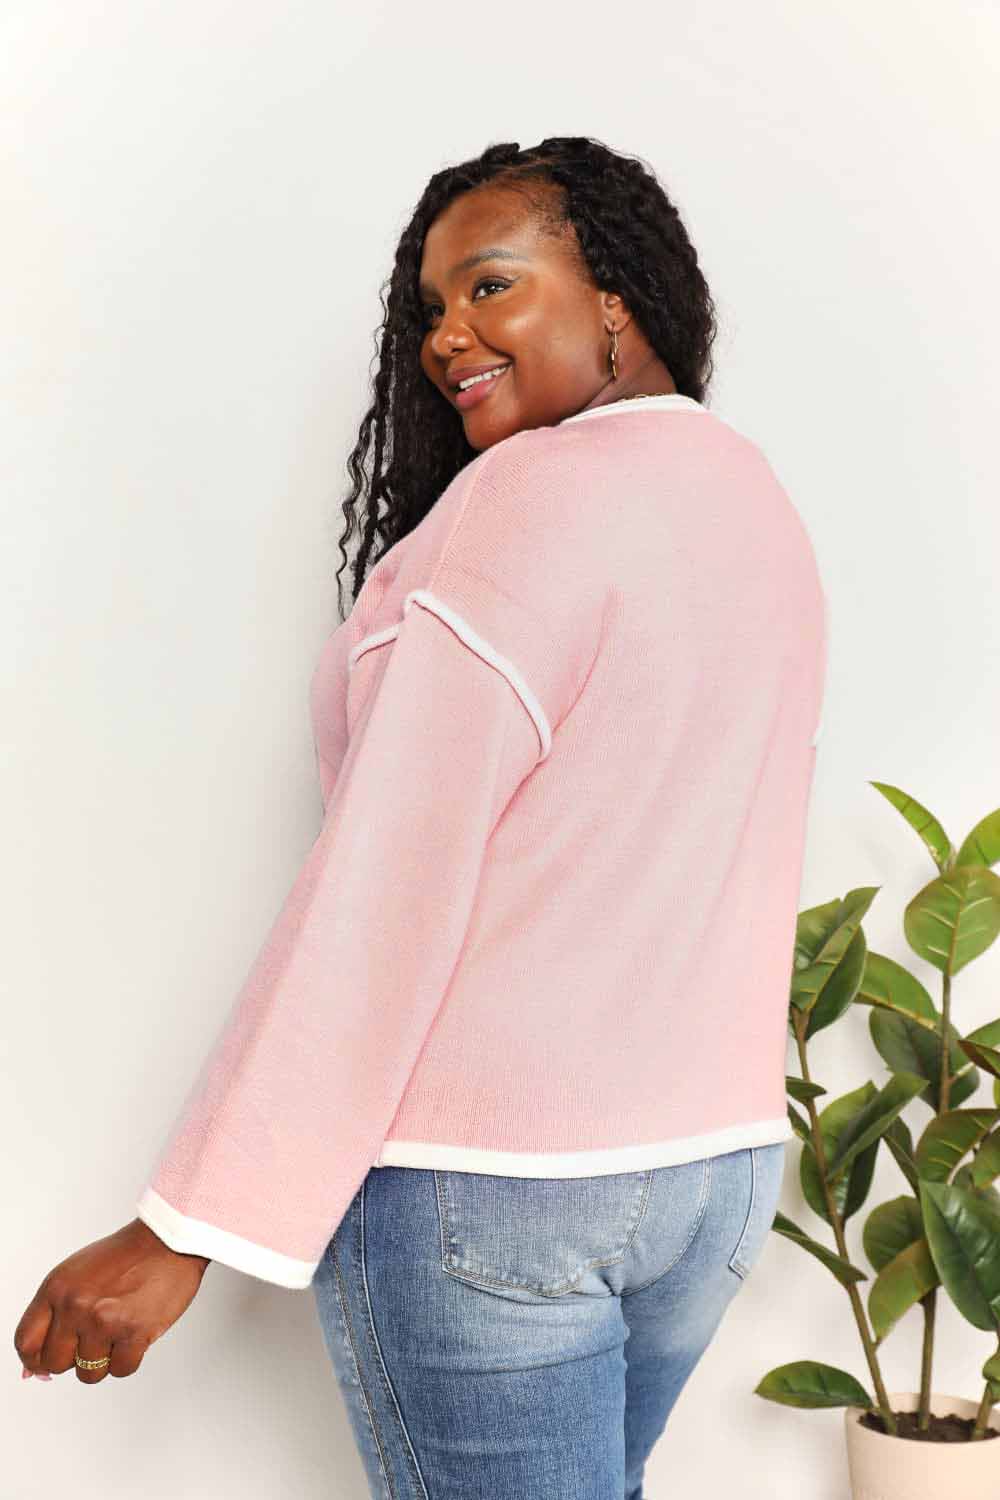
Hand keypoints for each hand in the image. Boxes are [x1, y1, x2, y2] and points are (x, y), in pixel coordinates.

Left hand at [14, 1217, 209, 1384]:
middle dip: (74, 1357)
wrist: (167, 1239)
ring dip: (104, 1359)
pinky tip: (135, 1332)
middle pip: (55, 1363)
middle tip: (93, 1336)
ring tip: (117, 1330)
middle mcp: (75, 1304)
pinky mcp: (132, 1332)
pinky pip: (120, 1371)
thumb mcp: (75, 1275)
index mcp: (56, 1288)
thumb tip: (32, 1370)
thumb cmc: (125, 1255)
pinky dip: (129, 1358)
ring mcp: (103, 1319)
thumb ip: (52, 1315)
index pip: (25, 1343)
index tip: (46, 1362)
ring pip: (88, 1373)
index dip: (35, 1360)